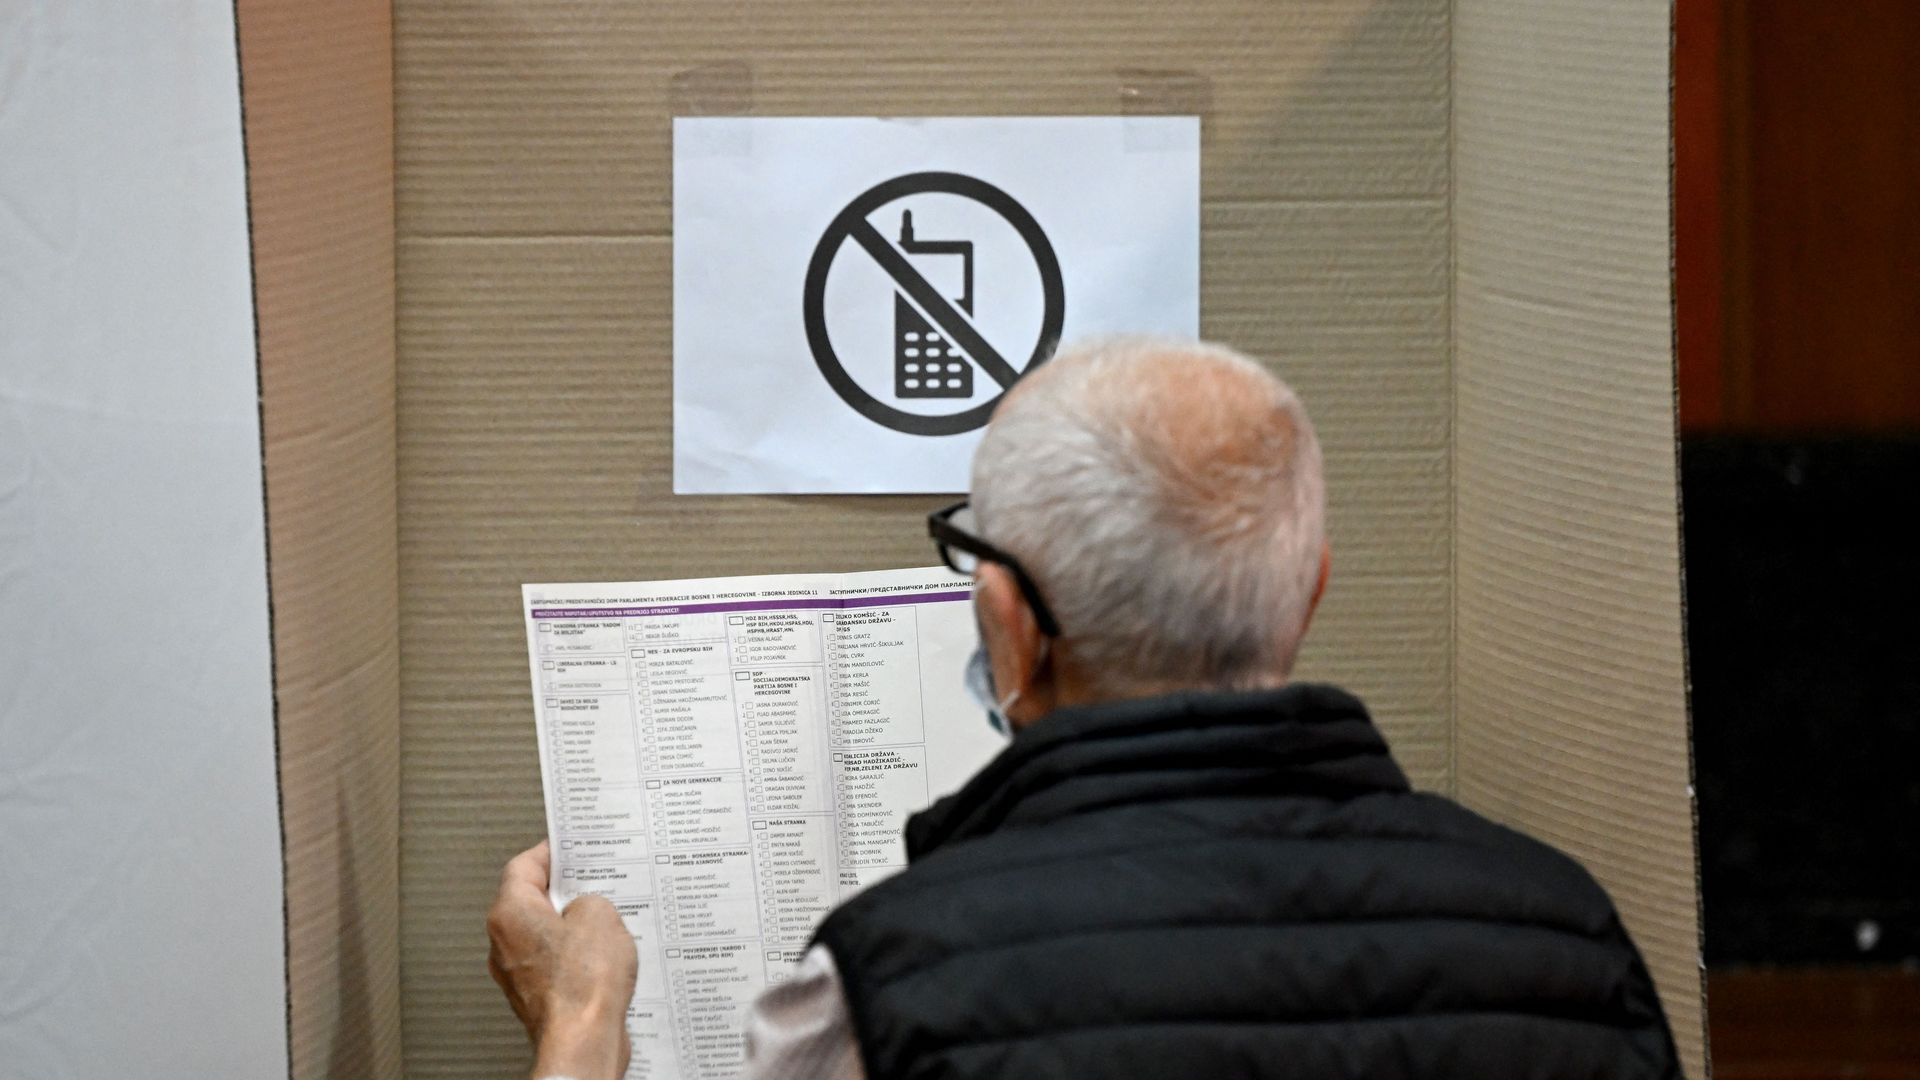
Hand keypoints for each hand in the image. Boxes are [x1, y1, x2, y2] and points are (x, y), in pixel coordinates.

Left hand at [487, 841, 637, 1079]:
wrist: (583, 1042)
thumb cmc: (582, 986)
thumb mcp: (600, 914)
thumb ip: (591, 898)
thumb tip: (587, 908)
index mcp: (510, 913)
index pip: (524, 865)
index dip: (552, 852)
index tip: (570, 847)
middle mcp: (504, 942)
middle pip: (534, 900)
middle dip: (569, 892)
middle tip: (597, 884)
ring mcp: (518, 973)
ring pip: (547, 934)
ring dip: (576, 928)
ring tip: (609, 926)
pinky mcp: (537, 996)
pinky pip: (557, 963)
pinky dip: (578, 958)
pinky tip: (605, 960)